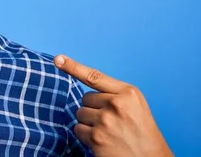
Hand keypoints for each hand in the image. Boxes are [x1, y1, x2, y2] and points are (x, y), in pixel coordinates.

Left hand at [55, 55, 172, 156]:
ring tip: (109, 132)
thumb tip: (87, 93)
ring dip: (89, 123)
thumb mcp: (135, 106)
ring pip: (80, 113)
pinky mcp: (96, 138)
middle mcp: (116, 104)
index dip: (73, 66)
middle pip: (85, 98)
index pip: (94, 76)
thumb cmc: (142, 133)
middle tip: (112, 122)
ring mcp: (105, 121)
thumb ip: (114, 94)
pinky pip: (78, 129)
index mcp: (128, 93)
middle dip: (94, 109)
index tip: (58, 59)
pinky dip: (86, 136)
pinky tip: (102, 142)